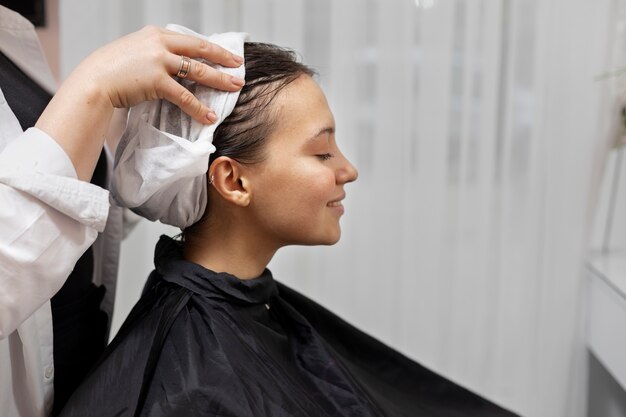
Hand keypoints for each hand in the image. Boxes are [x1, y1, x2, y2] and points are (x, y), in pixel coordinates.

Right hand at [74, 25, 244, 122]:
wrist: (92, 80)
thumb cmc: (110, 70)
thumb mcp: (133, 52)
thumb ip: (154, 55)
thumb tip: (172, 66)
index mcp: (155, 34)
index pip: (190, 40)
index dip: (209, 47)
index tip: (224, 53)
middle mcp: (159, 43)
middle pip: (200, 49)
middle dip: (222, 58)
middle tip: (238, 66)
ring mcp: (159, 60)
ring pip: (198, 70)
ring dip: (219, 80)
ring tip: (234, 88)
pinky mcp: (157, 80)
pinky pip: (185, 96)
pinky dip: (199, 108)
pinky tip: (209, 116)